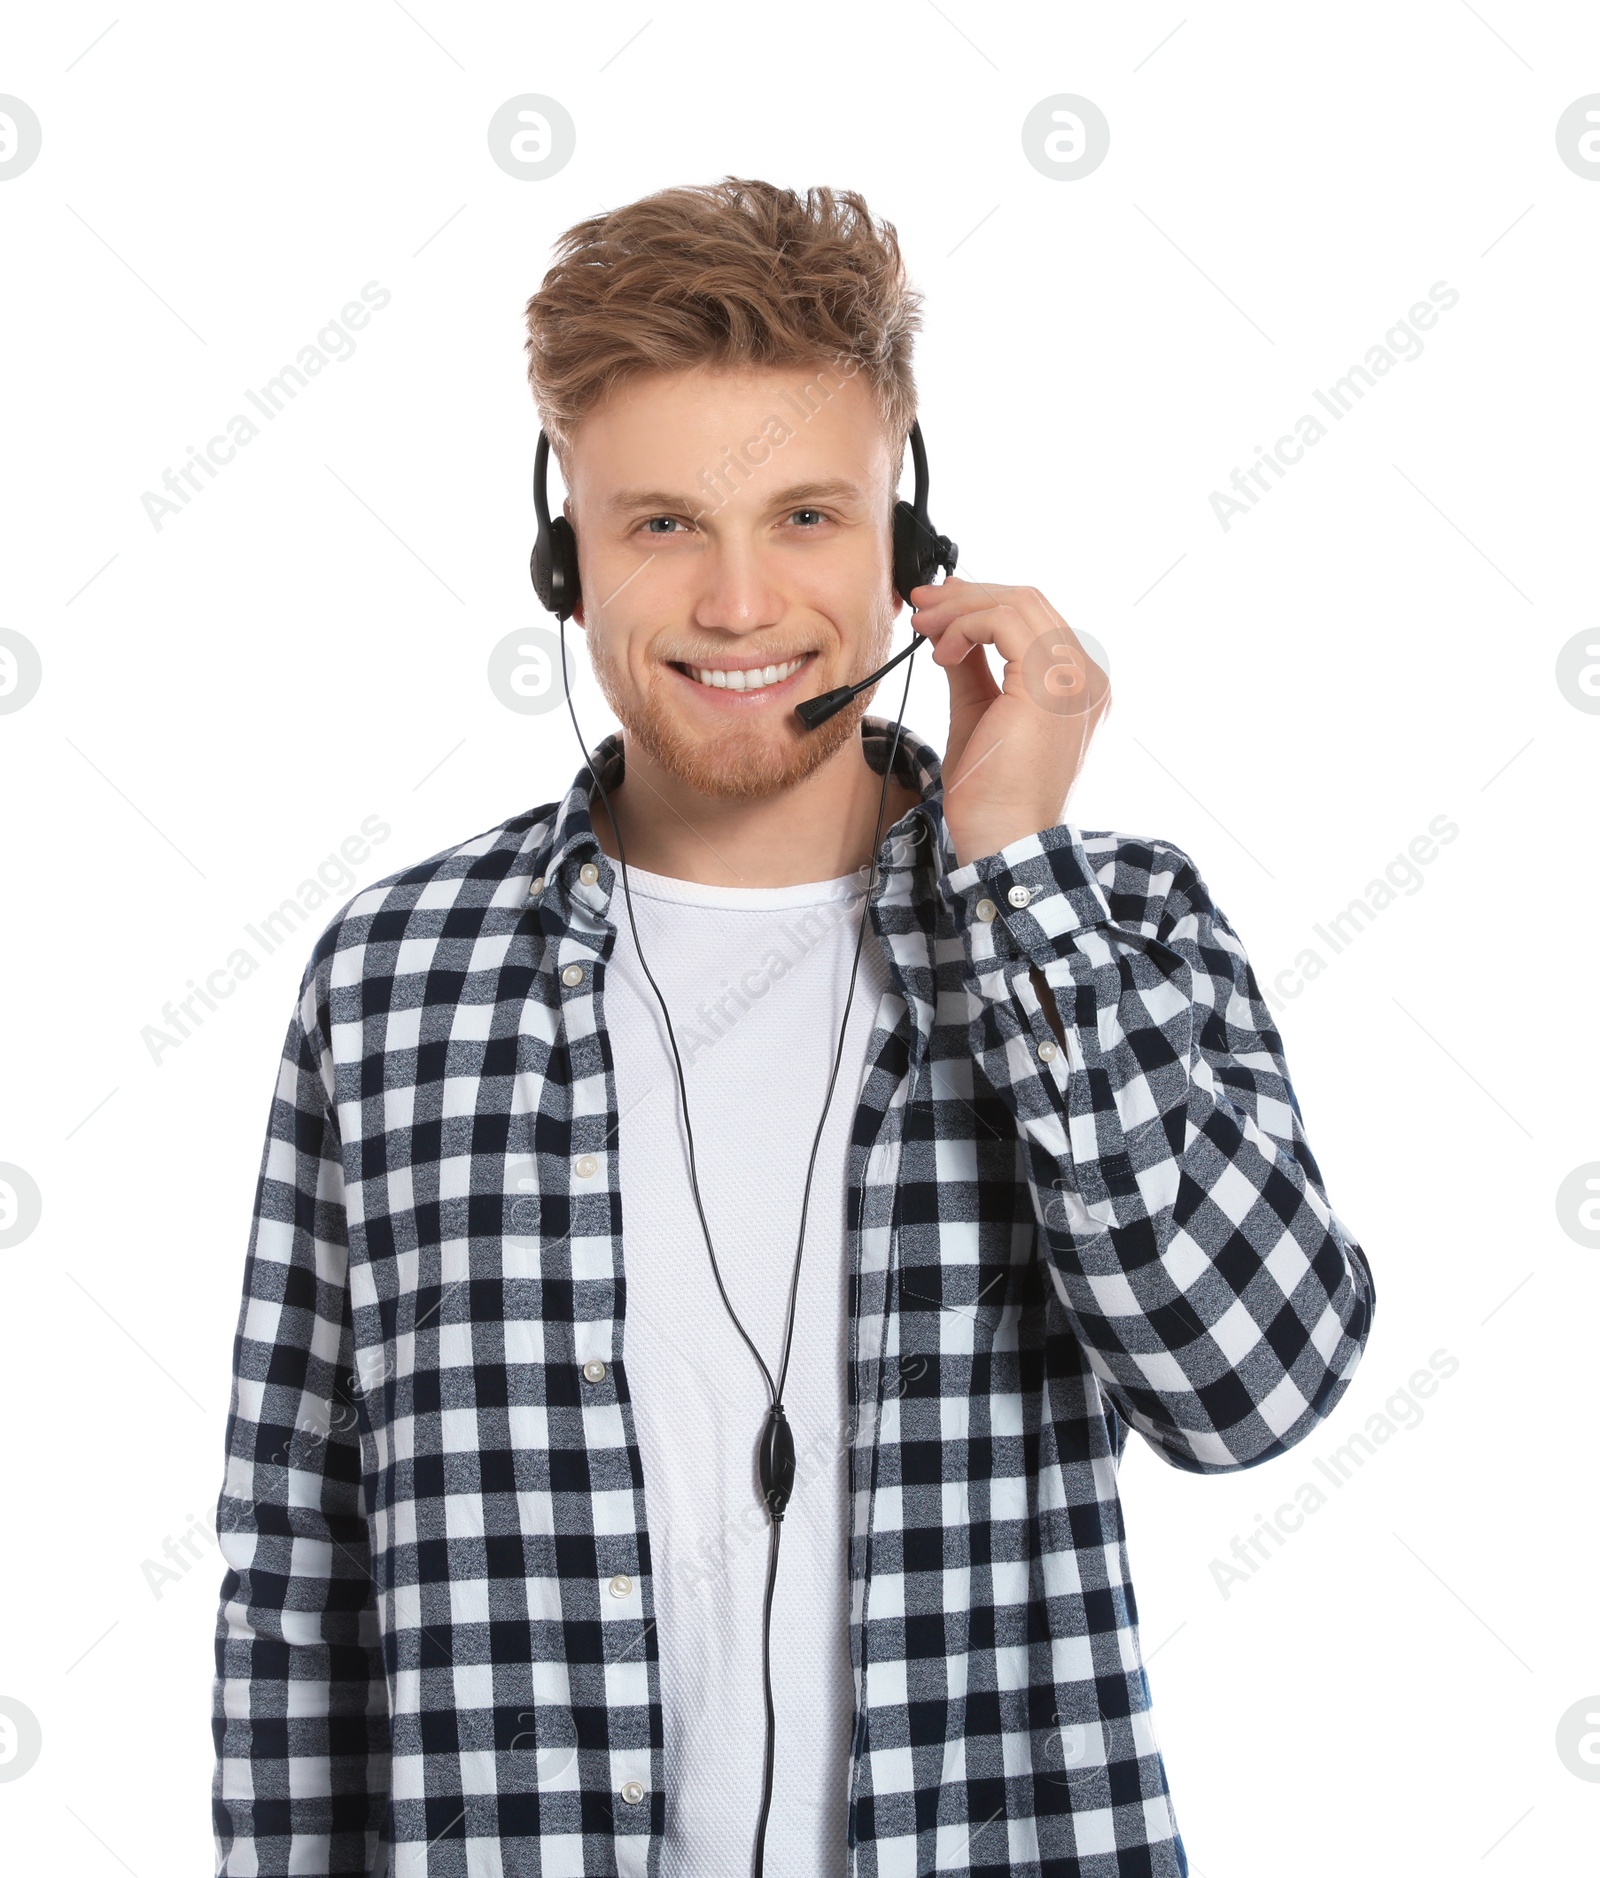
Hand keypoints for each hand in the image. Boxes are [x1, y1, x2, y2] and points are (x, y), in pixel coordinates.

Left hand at [908, 578, 1110, 868]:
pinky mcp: (1050, 684)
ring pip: (1016, 603)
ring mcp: (1075, 678)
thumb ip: (973, 668)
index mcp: (1078, 685)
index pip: (1035, 619)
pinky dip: (964, 626)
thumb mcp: (979, 712)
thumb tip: (953, 628)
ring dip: (959, 608)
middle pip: (1028, 601)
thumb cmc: (992, 793)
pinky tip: (940, 653)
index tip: (936, 609)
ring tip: (923, 628)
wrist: (1003, 839)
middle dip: (965, 596)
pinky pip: (1003, 623)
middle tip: (921, 605)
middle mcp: (1087, 677)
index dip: (981, 603)